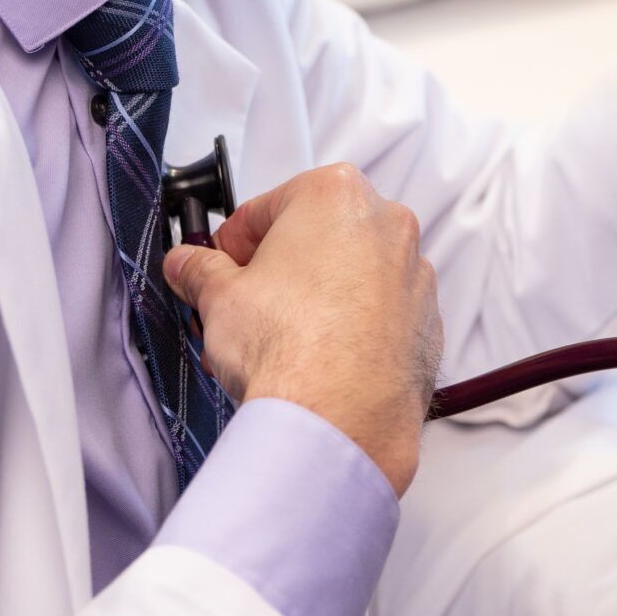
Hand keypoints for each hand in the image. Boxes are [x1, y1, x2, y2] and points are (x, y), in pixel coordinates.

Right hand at [162, 163, 442, 494]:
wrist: (340, 420)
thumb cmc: (292, 351)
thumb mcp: (219, 298)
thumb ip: (199, 270)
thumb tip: (189, 264)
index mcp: (335, 195)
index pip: (268, 206)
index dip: (234, 242)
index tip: (222, 264)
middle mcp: (386, 225)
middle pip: (315, 238)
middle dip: (277, 272)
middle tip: (246, 307)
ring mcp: (414, 274)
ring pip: (351, 276)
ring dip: (315, 299)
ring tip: (277, 342)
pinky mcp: (427, 322)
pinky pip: (380, 314)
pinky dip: (353, 329)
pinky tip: (319, 359)